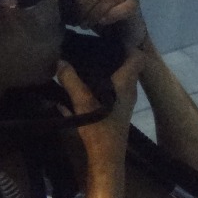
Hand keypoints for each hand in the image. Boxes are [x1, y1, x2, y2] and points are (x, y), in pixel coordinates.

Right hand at [58, 50, 144, 164]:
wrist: (106, 159)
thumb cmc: (100, 129)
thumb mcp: (82, 102)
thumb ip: (70, 80)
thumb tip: (59, 62)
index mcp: (126, 84)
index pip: (138, 56)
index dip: (128, 44)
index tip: (110, 37)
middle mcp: (129, 91)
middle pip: (126, 66)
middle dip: (111, 55)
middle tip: (92, 46)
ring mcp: (123, 103)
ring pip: (117, 80)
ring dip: (104, 71)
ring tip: (84, 61)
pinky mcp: (116, 113)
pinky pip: (109, 92)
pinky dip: (98, 86)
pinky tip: (79, 86)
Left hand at [76, 0, 148, 49]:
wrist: (124, 37)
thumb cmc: (102, 22)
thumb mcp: (84, 11)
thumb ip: (74, 3)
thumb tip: (58, 2)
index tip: (70, 15)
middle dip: (85, 7)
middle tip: (79, 22)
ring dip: (96, 12)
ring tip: (88, 24)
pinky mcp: (135, 4)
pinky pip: (125, 5)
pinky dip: (112, 13)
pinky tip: (103, 21)